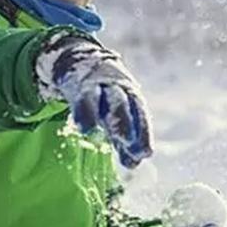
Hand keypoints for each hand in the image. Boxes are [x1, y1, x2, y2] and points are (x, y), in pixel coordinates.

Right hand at [35, 33, 152, 167]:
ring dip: (106, 118)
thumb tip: (134, 164)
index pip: (140, 115)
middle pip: (125, 106)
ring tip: (114, 140)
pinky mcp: (80, 86)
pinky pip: (83, 99)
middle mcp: (118, 89)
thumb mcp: (116, 117)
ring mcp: (99, 85)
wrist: (82, 63)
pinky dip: (85, 113)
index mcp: (131, 96)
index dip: (143, 134)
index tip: (146, 154)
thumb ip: (123, 140)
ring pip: (106, 100)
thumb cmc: (105, 98)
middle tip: (128, 144)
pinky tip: (85, 128)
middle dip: (127, 125)